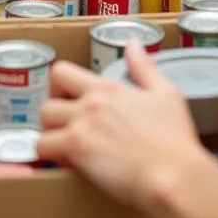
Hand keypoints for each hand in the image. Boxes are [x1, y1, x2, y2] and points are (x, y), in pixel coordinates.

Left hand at [37, 40, 207, 213]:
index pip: (62, 72)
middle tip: (64, 129)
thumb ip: (145, 67)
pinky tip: (66, 166)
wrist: (174, 174)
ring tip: (63, 149)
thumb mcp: (166, 93)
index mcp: (108, 88)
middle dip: (52, 117)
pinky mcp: (77, 150)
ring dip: (49, 137)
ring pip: (43, 124)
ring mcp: (81, 125)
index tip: (66, 100)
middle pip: (47, 102)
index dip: (57, 87)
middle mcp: (90, 103)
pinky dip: (50, 157)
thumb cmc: (175, 139)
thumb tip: (133, 44)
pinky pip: (44, 148)